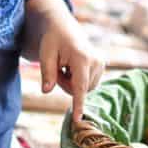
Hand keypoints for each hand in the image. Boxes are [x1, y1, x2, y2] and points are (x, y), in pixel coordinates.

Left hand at [33, 0, 105, 121]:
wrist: (63, 27)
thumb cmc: (53, 40)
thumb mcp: (45, 54)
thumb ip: (47, 73)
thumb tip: (46, 91)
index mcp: (82, 58)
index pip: (80, 87)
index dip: (78, 104)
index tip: (78, 120)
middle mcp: (96, 61)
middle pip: (79, 89)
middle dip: (65, 85)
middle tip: (57, 69)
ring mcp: (101, 63)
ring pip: (84, 88)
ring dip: (71, 83)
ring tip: (64, 67)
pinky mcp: (101, 66)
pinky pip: (88, 84)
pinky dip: (77, 80)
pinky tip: (72, 67)